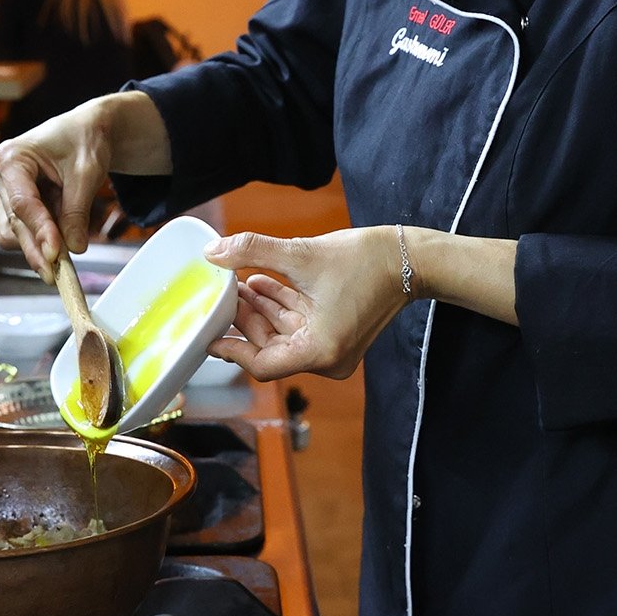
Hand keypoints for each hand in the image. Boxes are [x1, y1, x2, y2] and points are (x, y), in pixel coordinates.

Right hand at [0, 102, 114, 277]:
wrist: (86, 132)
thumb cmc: (84, 140)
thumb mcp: (87, 173)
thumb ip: (77, 211)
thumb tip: (74, 247)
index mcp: (12, 157)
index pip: (22, 203)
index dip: (40, 231)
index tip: (56, 254)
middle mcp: (0, 175)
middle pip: (14, 224)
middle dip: (38, 248)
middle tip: (59, 274)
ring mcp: (3, 192)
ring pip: (15, 234)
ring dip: (41, 243)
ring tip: (71, 235)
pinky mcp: (12, 205)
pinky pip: (23, 232)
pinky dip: (43, 238)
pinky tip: (62, 230)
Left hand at [203, 228, 407, 380]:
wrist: (410, 259)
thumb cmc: (365, 260)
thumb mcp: (300, 253)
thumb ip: (251, 251)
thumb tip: (212, 252)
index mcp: (318, 351)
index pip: (261, 364)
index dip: (230, 349)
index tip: (206, 335)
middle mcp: (326, 359)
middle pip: (270, 347)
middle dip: (245, 320)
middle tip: (220, 296)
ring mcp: (333, 349)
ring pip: (283, 334)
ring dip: (261, 309)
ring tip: (236, 283)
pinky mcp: (337, 335)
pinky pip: (300, 326)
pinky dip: (281, 307)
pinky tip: (259, 283)